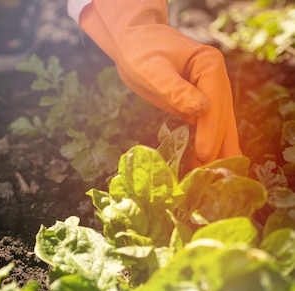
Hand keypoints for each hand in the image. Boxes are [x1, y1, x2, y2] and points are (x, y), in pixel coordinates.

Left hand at [79, 0, 240, 165]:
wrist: (133, 44)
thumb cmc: (140, 52)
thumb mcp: (153, 69)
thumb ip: (175, 89)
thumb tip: (200, 109)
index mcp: (210, 66)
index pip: (214, 103)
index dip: (211, 131)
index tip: (205, 154)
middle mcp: (215, 81)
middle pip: (223, 118)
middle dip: (219, 147)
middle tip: (215, 178)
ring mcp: (208, 94)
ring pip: (217, 126)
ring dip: (216, 152)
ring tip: (214, 180)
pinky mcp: (196, 106)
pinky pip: (204, 129)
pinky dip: (204, 147)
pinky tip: (202, 167)